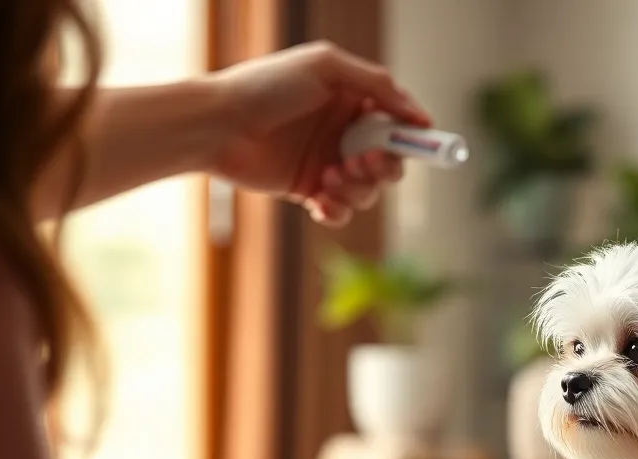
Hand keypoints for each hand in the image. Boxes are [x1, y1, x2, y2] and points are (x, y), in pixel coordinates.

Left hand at [206, 41, 431, 227]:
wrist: (217, 124)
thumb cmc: (265, 87)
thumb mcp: (326, 68)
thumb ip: (376, 84)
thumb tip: (416, 113)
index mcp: (352, 98)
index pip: (398, 119)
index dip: (413, 132)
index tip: (420, 140)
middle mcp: (343, 131)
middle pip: (390, 159)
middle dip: (384, 165)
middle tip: (362, 161)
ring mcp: (327, 162)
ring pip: (368, 190)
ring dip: (357, 188)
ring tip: (329, 176)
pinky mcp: (307, 190)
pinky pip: (341, 210)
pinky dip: (338, 210)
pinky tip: (320, 201)